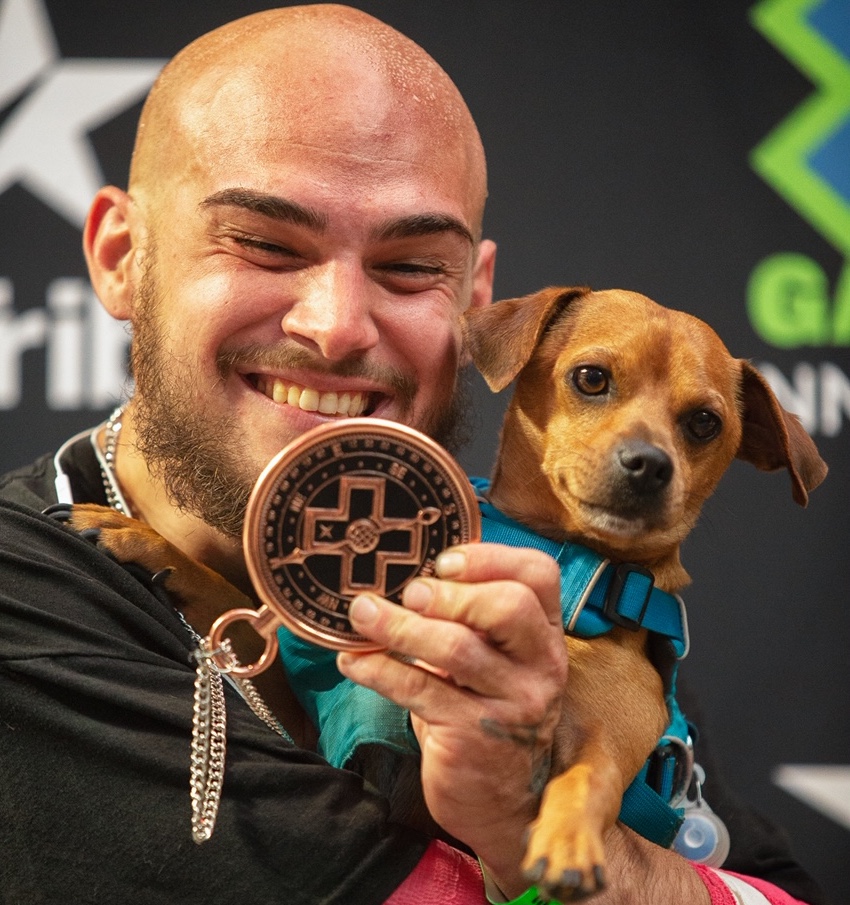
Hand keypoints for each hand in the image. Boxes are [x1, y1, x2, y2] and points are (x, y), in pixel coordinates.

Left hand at [336, 543, 567, 897]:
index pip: (539, 575)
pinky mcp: (473, 738)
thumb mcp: (492, 661)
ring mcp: (512, 705)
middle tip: (409, 593)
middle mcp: (540, 666)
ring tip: (363, 614)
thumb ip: (468, 618)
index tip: (443, 561)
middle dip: (450, 593)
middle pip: (508, 606)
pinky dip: (379, 670)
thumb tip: (403, 573)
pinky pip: (420, 690)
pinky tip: (352, 661)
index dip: (490, 558)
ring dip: (401, 626)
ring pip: (458, 648)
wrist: (500, 802)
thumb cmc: (484, 712)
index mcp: (544, 635)